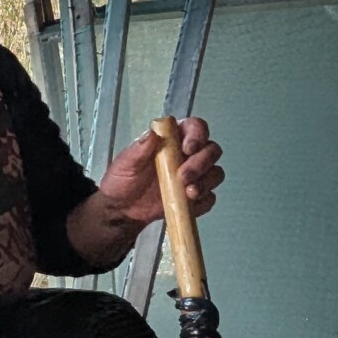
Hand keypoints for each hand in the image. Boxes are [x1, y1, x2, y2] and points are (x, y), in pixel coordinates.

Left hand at [98, 115, 223, 229]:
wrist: (122, 209)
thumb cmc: (123, 180)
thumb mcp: (126, 163)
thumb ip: (140, 148)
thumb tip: (154, 133)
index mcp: (173, 139)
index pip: (196, 127)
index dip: (198, 135)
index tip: (188, 149)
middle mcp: (188, 155)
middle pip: (212, 150)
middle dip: (201, 163)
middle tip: (183, 177)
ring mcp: (194, 177)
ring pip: (216, 173)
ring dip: (206, 183)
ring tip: (188, 193)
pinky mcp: (195, 198)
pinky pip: (210, 198)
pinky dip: (203, 202)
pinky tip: (188, 205)